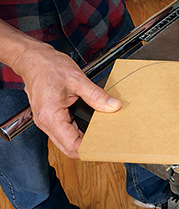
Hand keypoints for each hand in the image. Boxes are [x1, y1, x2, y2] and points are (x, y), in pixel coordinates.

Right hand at [13, 43, 121, 157]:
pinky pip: (64, 131)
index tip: (104, 147)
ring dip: (82, 140)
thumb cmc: (49, 67)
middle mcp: (46, 122)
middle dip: (87, 147)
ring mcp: (46, 121)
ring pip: (66, 141)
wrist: (33, 59)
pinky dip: (77, 132)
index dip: (88, 149)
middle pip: (68, 147)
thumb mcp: (77, 80)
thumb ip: (96, 95)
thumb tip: (113, 106)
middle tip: (106, 144)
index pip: (71, 145)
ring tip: (101, 136)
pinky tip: (90, 128)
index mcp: (51, 116)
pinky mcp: (50, 117)